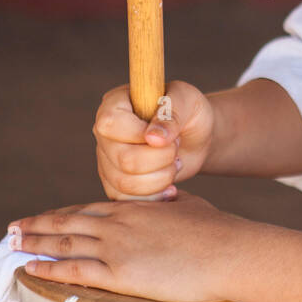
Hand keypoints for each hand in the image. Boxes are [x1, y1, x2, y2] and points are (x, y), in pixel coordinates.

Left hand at [8, 190, 239, 301]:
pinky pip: (74, 269)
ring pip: (64, 243)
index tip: (44, 217)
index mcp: (134, 208)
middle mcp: (118, 223)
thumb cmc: (217, 231)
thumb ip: (172, 204)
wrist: (228, 251)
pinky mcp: (121, 273)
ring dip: (34, 243)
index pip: (86, 209)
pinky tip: (30, 268)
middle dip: (37, 226)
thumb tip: (171, 200)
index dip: (61, 214)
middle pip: (67, 222)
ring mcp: (117, 246)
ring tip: (12, 246)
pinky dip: (48, 268)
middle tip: (13, 229)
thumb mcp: (189, 207)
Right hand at [93, 81, 214, 199]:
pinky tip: (170, 187)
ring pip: (125, 183)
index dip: (139, 134)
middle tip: (176, 149)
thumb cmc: (189, 113)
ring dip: (161, 178)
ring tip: (175, 164)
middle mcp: (105, 134)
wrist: (195, 139)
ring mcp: (107, 160)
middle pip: (122, 158)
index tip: (166, 136)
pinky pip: (126, 200)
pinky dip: (154, 197)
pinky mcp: (115, 184)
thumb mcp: (188, 101)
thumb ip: (171, 114)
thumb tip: (153, 139)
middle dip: (161, 159)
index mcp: (114, 104)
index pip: (110, 123)